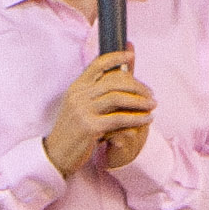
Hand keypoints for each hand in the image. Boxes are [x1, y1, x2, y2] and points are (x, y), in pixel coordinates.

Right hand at [36, 51, 154, 177]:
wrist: (56, 154)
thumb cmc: (73, 130)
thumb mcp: (80, 107)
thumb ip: (97, 93)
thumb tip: (118, 79)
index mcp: (76, 87)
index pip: (97, 64)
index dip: (115, 57)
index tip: (131, 55)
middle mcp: (79, 95)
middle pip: (114, 81)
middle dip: (137, 85)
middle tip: (150, 93)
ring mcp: (83, 110)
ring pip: (118, 98)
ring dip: (140, 101)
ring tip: (152, 105)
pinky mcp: (90, 127)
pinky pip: (120, 118)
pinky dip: (137, 118)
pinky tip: (147, 119)